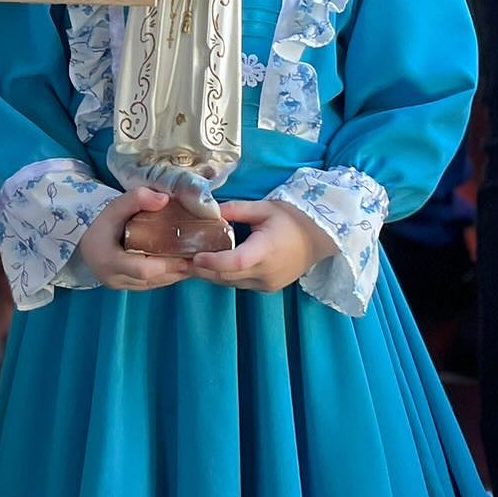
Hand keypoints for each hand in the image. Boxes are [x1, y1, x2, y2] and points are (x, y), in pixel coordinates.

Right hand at [78, 188, 193, 290]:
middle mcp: (114, 278)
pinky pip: (152, 284)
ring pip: (155, 284)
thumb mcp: (114, 206)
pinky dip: (168, 275)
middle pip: (153, 279)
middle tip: (201, 257)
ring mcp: (121, 286)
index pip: (142, 269)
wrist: (85, 240)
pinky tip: (182, 264)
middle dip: (178, 269)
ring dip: (176, 274)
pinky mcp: (127, 287)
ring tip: (196, 260)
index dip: (167, 264)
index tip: (187, 255)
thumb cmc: (101, 223)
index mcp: (108, 261)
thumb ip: (137, 199)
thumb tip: (165, 199)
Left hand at [188, 198, 335, 292]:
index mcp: (266, 250)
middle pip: (226, 276)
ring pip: (229, 283)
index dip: (213, 261)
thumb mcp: (264, 208)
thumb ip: (235, 210)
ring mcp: (267, 284)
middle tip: (178, 259)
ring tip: (188, 262)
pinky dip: (223, 276)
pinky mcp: (266, 288)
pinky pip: (238, 284)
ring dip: (209, 274)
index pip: (236, 262)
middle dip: (201, 269)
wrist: (319, 238)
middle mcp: (266, 272)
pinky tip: (210, 265)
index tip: (195, 256)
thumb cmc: (292, 219)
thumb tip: (208, 209)